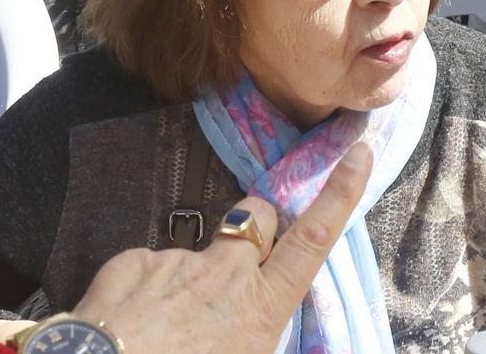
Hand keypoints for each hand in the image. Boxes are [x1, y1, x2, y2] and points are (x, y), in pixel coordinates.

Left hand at [67, 141, 372, 353]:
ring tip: (162, 322)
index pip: (313, 239)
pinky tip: (128, 320)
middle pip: (258, 216)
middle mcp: (226, 274)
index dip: (340, 193)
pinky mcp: (132, 262)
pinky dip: (141, 288)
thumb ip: (256, 334)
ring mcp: (178, 262)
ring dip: (187, 276)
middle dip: (257, 224)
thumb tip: (254, 327)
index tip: (358, 152)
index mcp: (260, 306)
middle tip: (238, 260)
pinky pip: (145, 266)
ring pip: (195, 252)